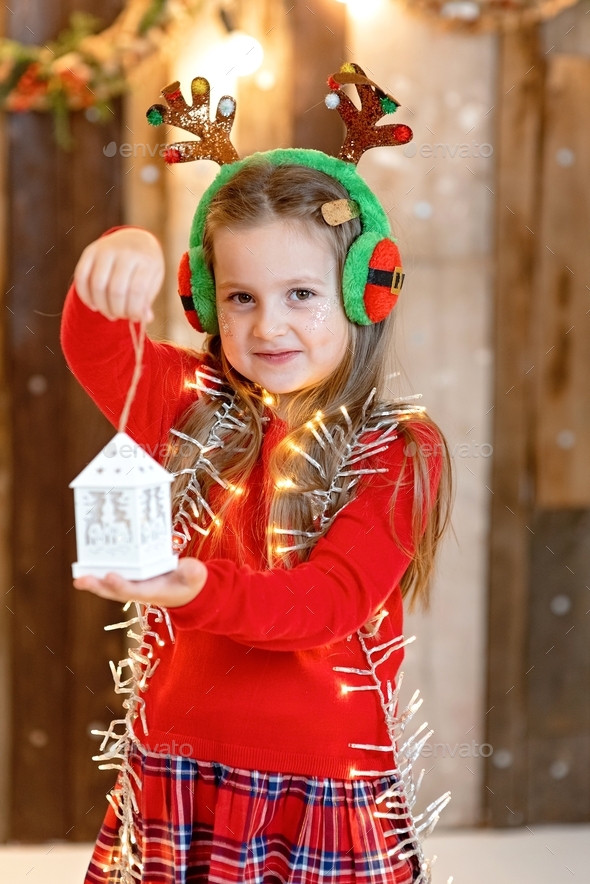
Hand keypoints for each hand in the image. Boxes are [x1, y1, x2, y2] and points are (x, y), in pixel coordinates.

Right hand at [73, 227, 164, 322]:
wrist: (135, 239)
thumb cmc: (145, 267)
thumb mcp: (153, 281)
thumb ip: (147, 300)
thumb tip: (143, 319)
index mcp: (146, 259)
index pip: (137, 290)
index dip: (134, 310)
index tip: (134, 318)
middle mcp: (125, 251)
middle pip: (116, 290)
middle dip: (117, 310)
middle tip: (120, 317)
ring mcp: (106, 249)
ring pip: (98, 285)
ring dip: (102, 306)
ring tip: (110, 314)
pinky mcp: (90, 251)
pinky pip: (81, 277)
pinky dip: (85, 295)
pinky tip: (94, 306)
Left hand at [73, 557, 207, 607]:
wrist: (188, 588)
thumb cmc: (191, 582)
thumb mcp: (196, 577)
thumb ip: (194, 573)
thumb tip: (193, 568)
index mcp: (155, 592)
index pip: (135, 591)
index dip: (122, 585)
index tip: (110, 576)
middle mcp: (140, 589)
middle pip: (115, 591)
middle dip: (99, 586)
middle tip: (81, 581)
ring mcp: (135, 583)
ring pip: (110, 585)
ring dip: (95, 581)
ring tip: (79, 577)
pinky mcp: (133, 575)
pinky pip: (114, 573)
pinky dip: (101, 570)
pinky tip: (88, 563)